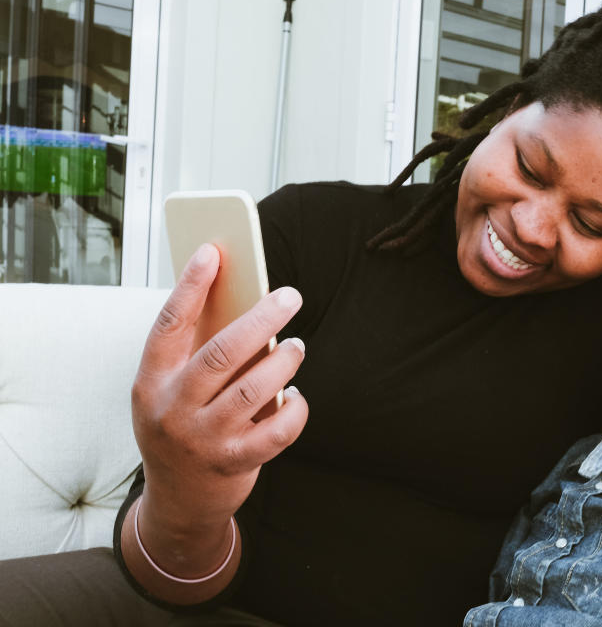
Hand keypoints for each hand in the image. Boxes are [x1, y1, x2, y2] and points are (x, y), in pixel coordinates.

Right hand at [131, 243, 307, 569]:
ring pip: (253, 390)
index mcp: (152, 382)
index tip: (213, 251)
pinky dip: (295, 409)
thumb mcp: (172, 392)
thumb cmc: (183, 428)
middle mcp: (172, 409)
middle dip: (260, 319)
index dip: (190, 286)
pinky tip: (298, 396)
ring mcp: (202, 439)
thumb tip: (246, 303)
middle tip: (290, 296)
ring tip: (296, 345)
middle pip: (221, 353)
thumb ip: (198, 355)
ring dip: (284, 361)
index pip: (169, 324)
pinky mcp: (233, 463)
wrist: (179, 502)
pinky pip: (276, 431)